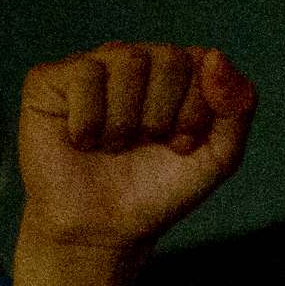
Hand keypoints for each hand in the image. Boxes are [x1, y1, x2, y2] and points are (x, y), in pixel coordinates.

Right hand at [16, 44, 254, 251]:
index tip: (182, 145)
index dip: (196, 109)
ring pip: (127, 60)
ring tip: (114, 146)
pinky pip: (84, 74)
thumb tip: (216, 55)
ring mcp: (92, 67)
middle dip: (164, 113)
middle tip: (147, 145)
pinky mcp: (49, 80)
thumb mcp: (218, 157)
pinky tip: (83, 141)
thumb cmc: (159, 191)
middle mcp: (134, 62)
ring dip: (127, 120)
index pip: (202, 60)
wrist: (105, 229)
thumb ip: (235, 108)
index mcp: (175, 74)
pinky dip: (91, 120)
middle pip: (167, 56)